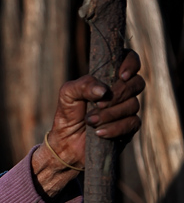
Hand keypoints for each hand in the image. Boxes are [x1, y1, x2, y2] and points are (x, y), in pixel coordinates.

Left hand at [34, 50, 144, 196]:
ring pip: (133, 105)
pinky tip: (99, 133)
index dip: (131, 63)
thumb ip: (83, 85)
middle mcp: (122, 92)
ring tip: (90, 121)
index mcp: (109, 78)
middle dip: (117, 94)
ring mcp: (127, 109)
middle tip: (96, 105)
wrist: (66, 143)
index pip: (130, 60)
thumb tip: (103, 90)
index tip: (121, 75)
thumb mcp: (68, 95)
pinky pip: (132, 123)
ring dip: (110, 114)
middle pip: (136, 83)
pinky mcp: (129, 127)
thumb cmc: (68, 114)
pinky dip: (114, 128)